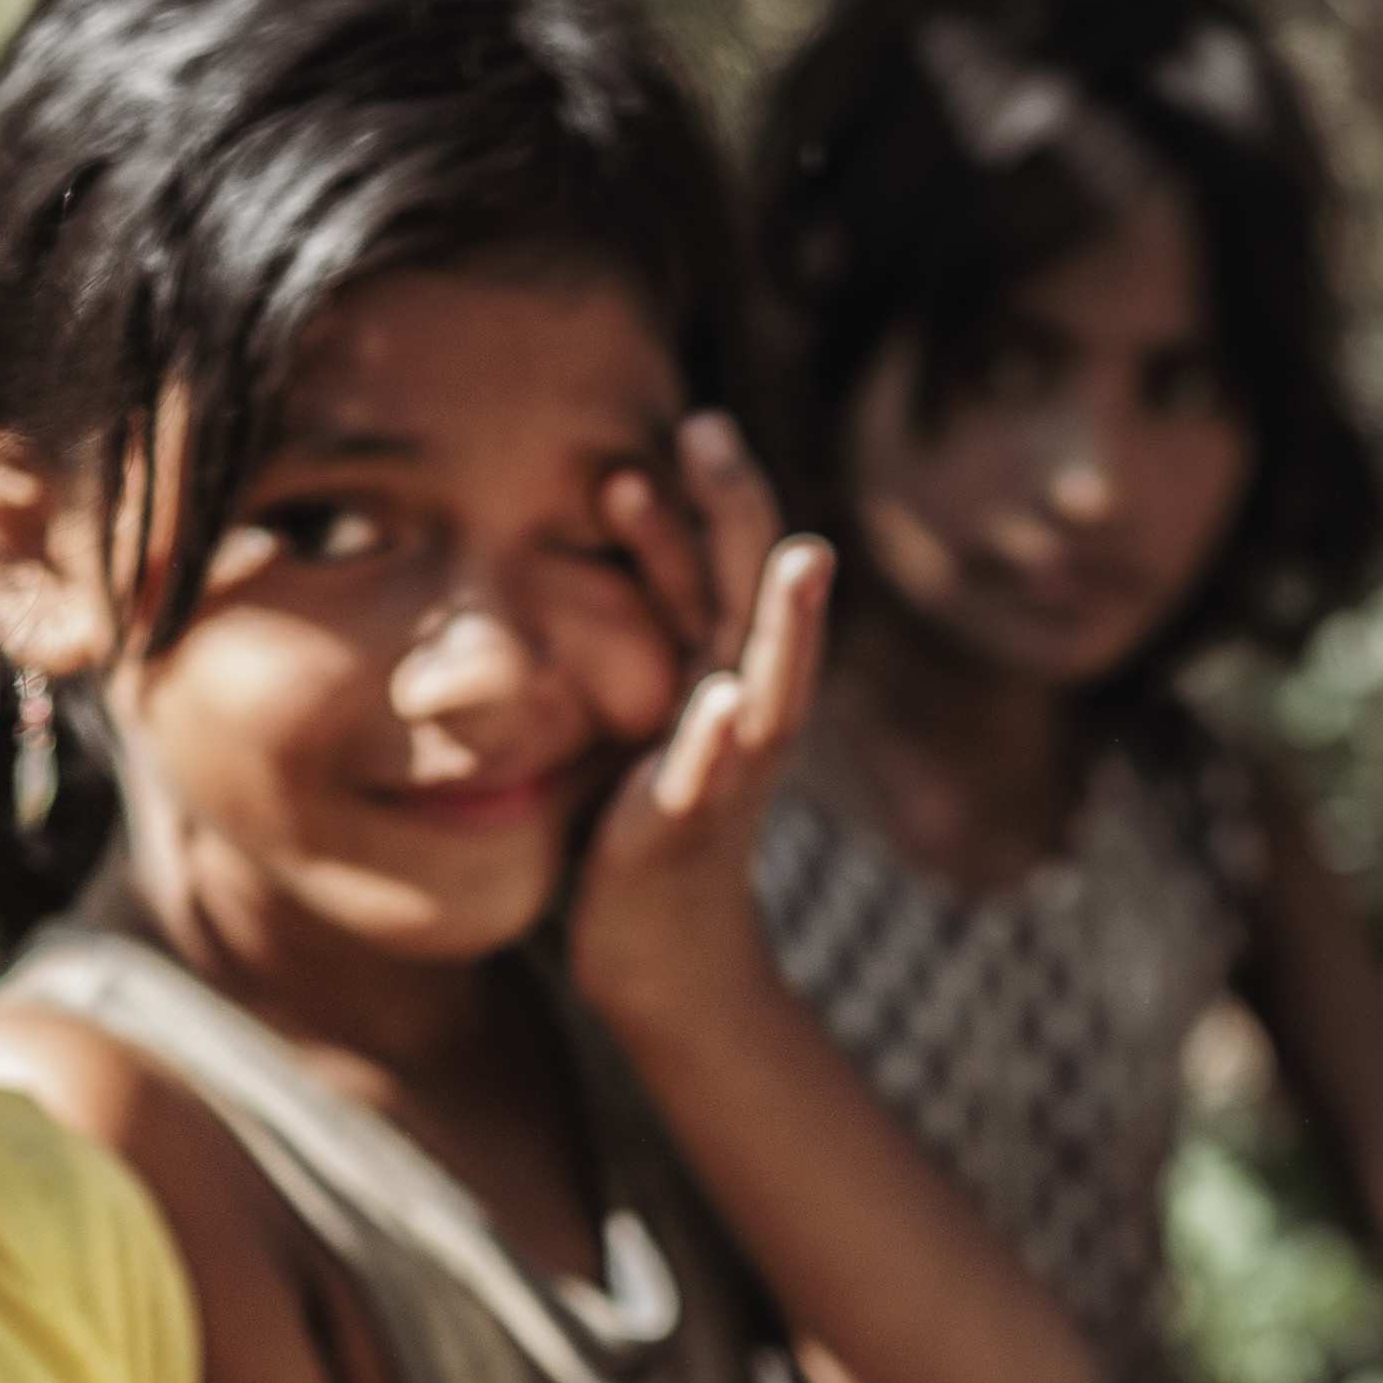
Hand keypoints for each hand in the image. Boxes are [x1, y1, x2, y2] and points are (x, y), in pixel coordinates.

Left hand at [555, 416, 833, 1041]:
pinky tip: (724, 700)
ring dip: (783, 625)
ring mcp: (724, 776)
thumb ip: (630, 644)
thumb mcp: (630, 719)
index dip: (713, 500)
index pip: (722, 571)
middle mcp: (739, 714)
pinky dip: (717, 744)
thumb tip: (580, 559)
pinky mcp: (684, 835)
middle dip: (739, 519)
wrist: (660, 962)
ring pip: (767, 688)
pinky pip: (708, 785)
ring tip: (801, 561)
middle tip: (710, 429)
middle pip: (756, 602)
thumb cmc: (635, 829)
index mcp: (719, 676)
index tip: (689, 420)